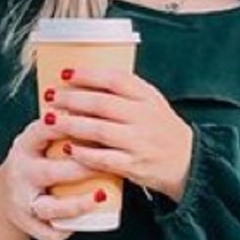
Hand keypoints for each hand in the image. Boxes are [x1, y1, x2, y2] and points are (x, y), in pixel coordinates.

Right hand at [0, 116, 109, 239]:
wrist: (2, 199)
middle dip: (80, 168)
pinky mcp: (29, 225)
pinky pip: (51, 232)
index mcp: (24, 148)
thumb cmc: (33, 164)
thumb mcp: (37, 142)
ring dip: (78, 204)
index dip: (61, 126)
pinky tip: (86, 223)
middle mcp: (21, 174)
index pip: (40, 132)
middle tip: (106, 161)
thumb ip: (60, 127)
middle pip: (51, 172)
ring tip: (101, 195)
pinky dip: (69, 229)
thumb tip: (100, 103)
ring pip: (51, 208)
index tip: (87, 119)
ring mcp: (24, 202)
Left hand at [44, 68, 193, 202]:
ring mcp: (139, 142)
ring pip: (99, 130)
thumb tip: (89, 80)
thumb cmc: (164, 132)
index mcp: (147, 97)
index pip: (114, 79)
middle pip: (101, 103)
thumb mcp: (153, 103)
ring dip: (71, 124)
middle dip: (72, 99)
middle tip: (52, 97)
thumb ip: (128, 92)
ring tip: (51, 121)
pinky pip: (104, 158)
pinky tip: (68, 149)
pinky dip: (84, 153)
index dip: (88, 75)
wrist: (188, 163)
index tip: (66, 74)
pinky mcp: (134, 165)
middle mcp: (144, 117)